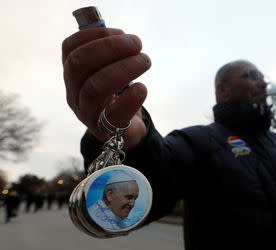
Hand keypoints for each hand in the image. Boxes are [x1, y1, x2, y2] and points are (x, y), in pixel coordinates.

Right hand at [62, 28, 150, 148]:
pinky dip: (130, 99)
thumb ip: (112, 55)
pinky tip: (142, 88)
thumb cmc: (118, 96)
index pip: (70, 49)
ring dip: (124, 69)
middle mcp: (74, 93)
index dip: (94, 35)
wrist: (125, 132)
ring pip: (94, 88)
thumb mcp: (110, 72)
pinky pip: (113, 115)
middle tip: (137, 44)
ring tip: (145, 61)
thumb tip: (124, 37)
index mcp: (73, 75)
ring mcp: (86, 113)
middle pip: (79, 65)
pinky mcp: (105, 130)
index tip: (120, 32)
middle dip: (110, 48)